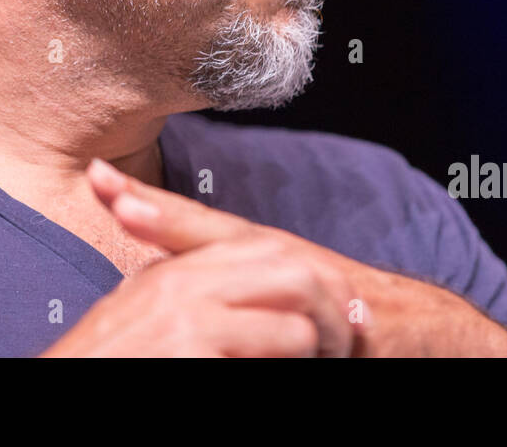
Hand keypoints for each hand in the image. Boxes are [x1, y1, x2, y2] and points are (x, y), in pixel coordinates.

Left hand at [71, 157, 506, 357]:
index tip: (94, 176)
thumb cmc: (329, 312)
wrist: (412, 329)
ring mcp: (300, 276)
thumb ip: (219, 285)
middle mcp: (272, 253)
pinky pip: (283, 302)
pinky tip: (221, 296)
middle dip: (157, 210)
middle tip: (109, 192)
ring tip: (136, 217)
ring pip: (238, 254)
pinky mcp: (329, 307)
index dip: (144, 203)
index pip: (189, 224)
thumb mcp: (267, 294)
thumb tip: (154, 293)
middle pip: (206, 229)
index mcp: (251, 251)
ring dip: (188, 235)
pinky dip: (253, 297)